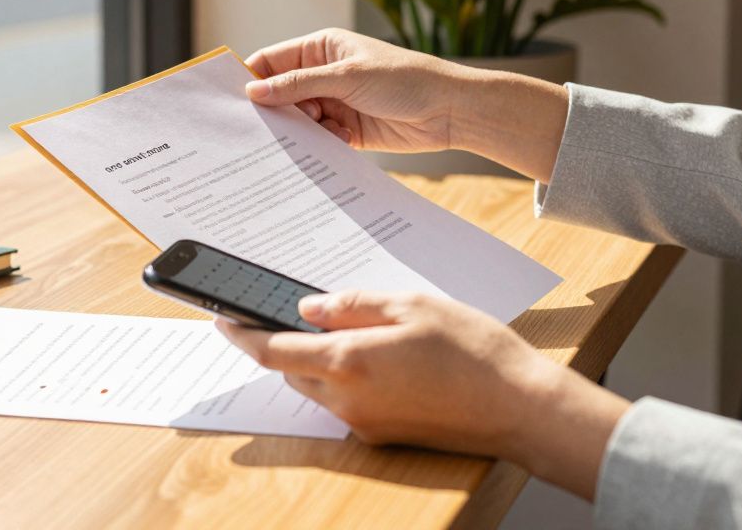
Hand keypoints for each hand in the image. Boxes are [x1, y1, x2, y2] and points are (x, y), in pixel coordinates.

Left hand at [216, 290, 628, 500]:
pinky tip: (381, 357)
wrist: (521, 408)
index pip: (272, 350)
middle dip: (286, 343)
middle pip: (292, 371)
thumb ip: (353, 305)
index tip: (220, 318)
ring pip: (319, 388)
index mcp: (348, 362)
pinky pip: (347, 402)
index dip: (241, 334)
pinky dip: (347, 378)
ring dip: (318, 361)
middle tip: (297, 312)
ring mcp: (365, 423)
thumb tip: (310, 308)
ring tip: (351, 330)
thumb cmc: (475, 351)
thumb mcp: (412, 305)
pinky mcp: (384, 436)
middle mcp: (348, 399)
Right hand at [244, 28, 466, 153]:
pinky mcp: (346, 131)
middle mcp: (324, 74)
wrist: (450, 110)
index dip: (252, 78)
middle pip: (281, 94)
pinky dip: (321, 144)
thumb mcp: (346, 77)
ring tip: (320, 130)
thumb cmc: (405, 79)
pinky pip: (319, 139)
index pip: (272, 61)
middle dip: (277, 111)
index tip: (236, 102)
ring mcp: (335, 103)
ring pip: (299, 120)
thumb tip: (254, 91)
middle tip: (270, 128)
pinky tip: (340, 140)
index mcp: (321, 48)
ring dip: (302, 130)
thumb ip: (298, 85)